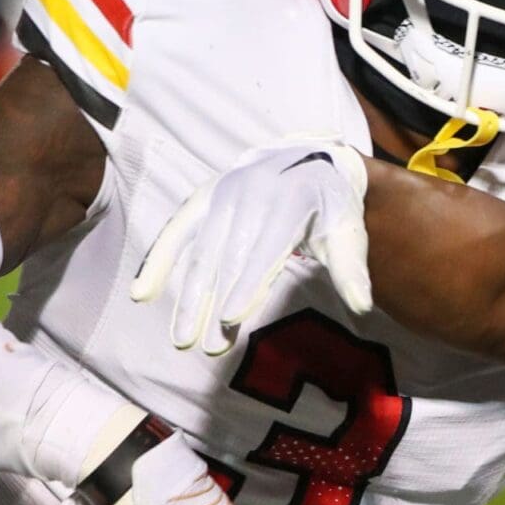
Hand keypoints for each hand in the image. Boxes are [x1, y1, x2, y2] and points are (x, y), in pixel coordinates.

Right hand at [132, 140, 372, 354]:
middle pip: (229, 256)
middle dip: (215, 303)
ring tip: (183, 338)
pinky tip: (141, 294)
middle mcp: (251, 194)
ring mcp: (222, 195)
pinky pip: (176, 232)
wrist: (307, 158)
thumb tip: (363, 307)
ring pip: (201, 252)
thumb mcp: (348, 230)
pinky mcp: (202, 199)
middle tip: (209, 346)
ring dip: (189, 297)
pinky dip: (157, 262)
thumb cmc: (330, 205)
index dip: (247, 283)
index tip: (230, 318)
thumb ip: (352, 269)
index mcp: (291, 199)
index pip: (265, 248)